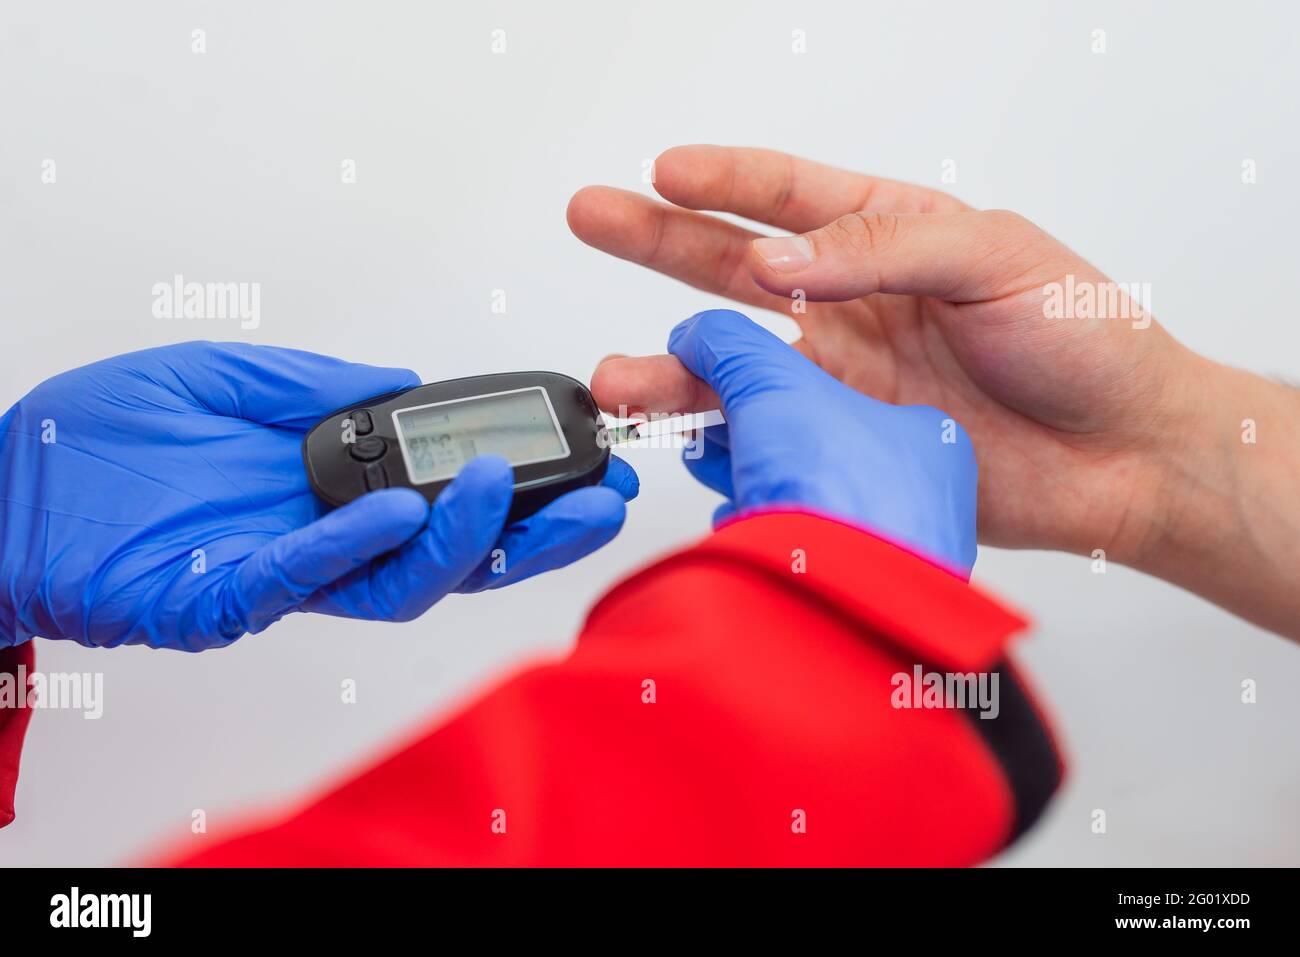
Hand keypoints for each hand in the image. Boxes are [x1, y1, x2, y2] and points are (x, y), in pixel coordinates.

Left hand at [0, 343, 637, 650]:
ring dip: (458, 540)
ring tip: (496, 491)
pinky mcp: (220, 600)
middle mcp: (319, 541)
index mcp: (327, 491)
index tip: (568, 450)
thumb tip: (406, 385)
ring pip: (397, 583)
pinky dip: (354, 546)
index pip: (442, 496)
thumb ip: (315, 384)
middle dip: (531, 536)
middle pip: (449, 557)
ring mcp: (277, 575)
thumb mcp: (221, 377)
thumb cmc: (96, 443)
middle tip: (595, 502)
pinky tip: (399, 509)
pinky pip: (302, 580)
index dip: (512, 484)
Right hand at [569, 145, 1197, 563]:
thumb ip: (883, 248)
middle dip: (656, 241)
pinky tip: (687, 437)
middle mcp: (854, 305)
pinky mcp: (846, 447)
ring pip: (734, 365)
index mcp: (891, 237)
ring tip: (616, 377)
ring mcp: (844, 381)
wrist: (1124, 456)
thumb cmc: (1084, 338)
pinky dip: (720, 440)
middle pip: (732, 268)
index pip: (788, 195)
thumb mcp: (996, 255)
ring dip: (670, 368)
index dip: (722, 181)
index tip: (662, 171)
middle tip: (592, 217)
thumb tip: (779, 260)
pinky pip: (765, 436)